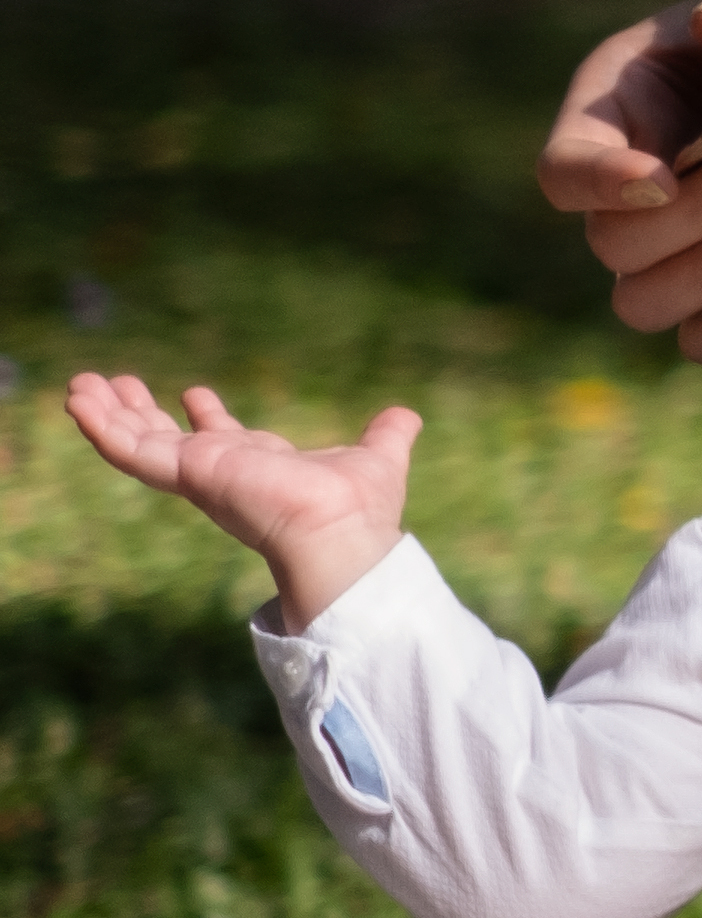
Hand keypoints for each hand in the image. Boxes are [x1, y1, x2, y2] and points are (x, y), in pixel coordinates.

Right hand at [65, 373, 419, 628]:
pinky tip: (78, 403)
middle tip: (115, 383)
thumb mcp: (377, 458)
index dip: (207, 418)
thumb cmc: (359, 508)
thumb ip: (388, 437)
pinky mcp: (185, 474)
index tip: (195, 394)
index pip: (225, 440)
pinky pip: (129, 450)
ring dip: (108, 415)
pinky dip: (102, 427)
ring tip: (78, 386)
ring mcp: (200, 476)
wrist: (340, 533)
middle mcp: (224, 473)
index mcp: (261, 467)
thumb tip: (407, 417)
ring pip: (139, 443)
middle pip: (170, 438)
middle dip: (142, 413)